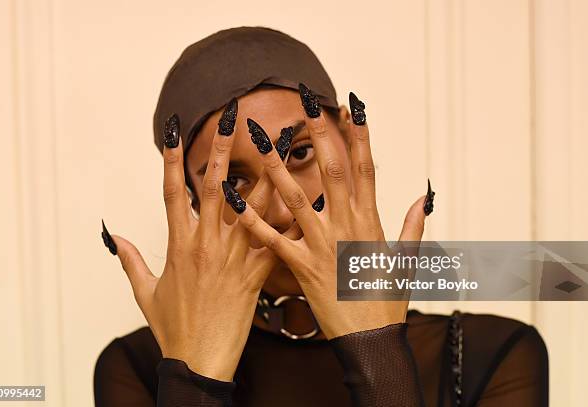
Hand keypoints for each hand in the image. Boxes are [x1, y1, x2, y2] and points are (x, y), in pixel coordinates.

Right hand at [102, 101, 278, 380]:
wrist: (200, 360)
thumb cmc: (173, 328)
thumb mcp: (145, 292)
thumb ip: (130, 261)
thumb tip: (115, 236)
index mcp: (179, 246)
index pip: (174, 194)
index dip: (174, 161)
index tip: (176, 132)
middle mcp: (208, 245)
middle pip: (218, 189)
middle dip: (225, 150)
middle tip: (234, 119)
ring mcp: (234, 258)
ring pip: (253, 209)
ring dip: (266, 175)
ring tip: (278, 147)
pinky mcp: (256, 275)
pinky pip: (276, 243)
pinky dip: (288, 222)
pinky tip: (304, 200)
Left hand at [224, 87, 430, 338]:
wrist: (371, 343)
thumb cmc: (387, 303)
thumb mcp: (406, 261)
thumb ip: (412, 226)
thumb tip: (421, 196)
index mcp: (371, 222)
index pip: (366, 169)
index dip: (360, 136)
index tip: (352, 108)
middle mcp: (346, 227)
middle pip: (333, 171)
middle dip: (320, 134)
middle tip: (306, 103)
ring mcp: (322, 246)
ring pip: (297, 197)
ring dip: (278, 165)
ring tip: (262, 137)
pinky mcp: (301, 267)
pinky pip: (273, 240)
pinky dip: (252, 219)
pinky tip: (234, 198)